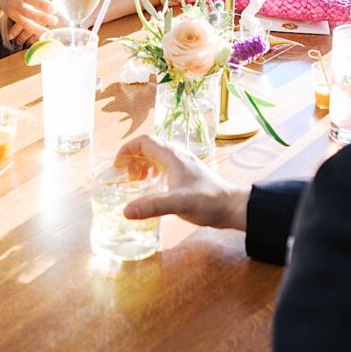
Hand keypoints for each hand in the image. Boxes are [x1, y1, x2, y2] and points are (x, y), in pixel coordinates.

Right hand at [116, 135, 249, 230]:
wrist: (232, 207)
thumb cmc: (209, 201)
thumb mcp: (178, 203)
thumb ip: (153, 205)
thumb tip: (126, 211)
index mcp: (173, 156)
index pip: (144, 141)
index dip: (127, 150)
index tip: (118, 166)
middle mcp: (177, 157)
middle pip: (148, 147)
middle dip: (133, 159)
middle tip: (127, 178)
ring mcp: (183, 165)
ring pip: (156, 157)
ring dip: (142, 165)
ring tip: (137, 182)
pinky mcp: (187, 175)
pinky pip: (164, 167)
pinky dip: (153, 173)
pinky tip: (154, 188)